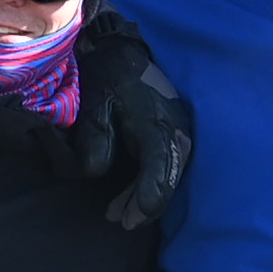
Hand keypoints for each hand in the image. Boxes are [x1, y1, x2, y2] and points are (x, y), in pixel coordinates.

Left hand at [85, 8, 193, 230]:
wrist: (121, 50)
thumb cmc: (105, 76)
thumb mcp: (93, 106)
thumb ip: (95, 138)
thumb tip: (97, 171)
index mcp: (156, 123)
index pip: (158, 169)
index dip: (145, 198)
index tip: (131, 218)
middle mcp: (175, 131)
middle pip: (167, 178)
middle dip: (144, 204)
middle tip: (121, 221)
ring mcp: (179, 132)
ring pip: (169, 174)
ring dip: (146, 195)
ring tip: (120, 214)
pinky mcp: (174, 133)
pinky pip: (166, 164)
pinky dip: (150, 181)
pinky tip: (131, 196)